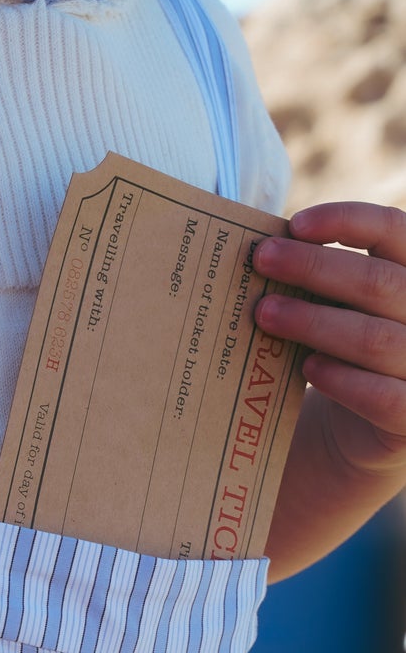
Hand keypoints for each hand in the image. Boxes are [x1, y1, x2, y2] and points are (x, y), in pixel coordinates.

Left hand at [255, 204, 405, 479]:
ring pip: (374, 339)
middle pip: (378, 283)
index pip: (395, 231)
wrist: (361, 433)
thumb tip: (267, 254)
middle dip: (313, 267)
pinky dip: (342, 381)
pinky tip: (308, 368)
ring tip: (264, 314)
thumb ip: (323, 284)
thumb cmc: (345, 355)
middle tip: (261, 260)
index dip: (348, 220)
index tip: (294, 223)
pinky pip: (381, 397)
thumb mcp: (340, 310)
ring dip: (313, 323)